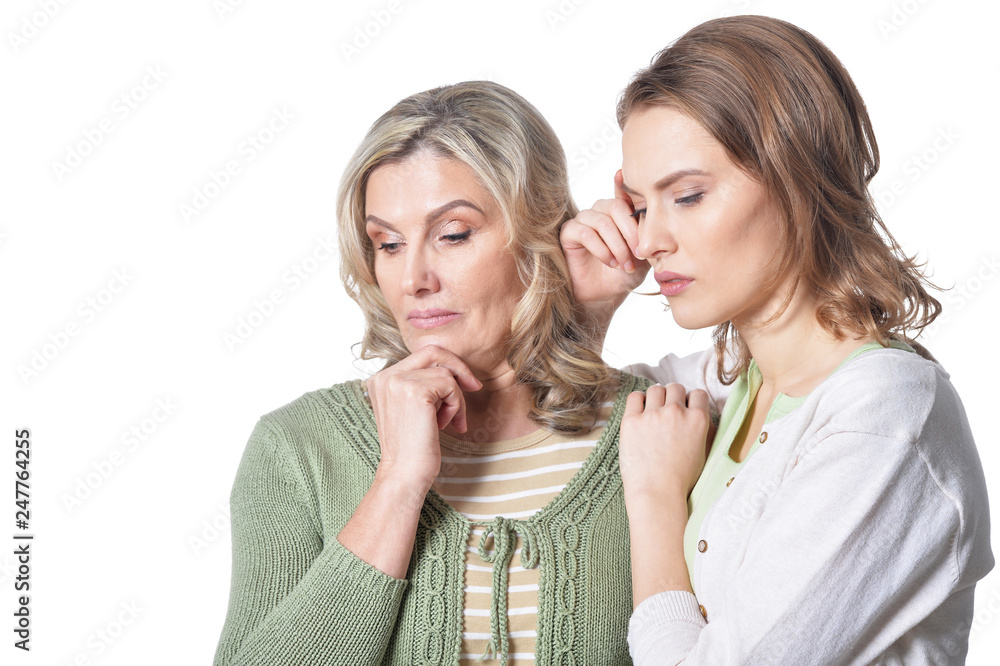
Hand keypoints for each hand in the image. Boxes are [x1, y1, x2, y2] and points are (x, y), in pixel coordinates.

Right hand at [366, 345, 481, 490]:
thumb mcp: (412, 408)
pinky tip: (445, 425)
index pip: (420, 355)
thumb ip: (421, 385)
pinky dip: (456, 405)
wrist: (404, 474)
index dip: (446, 365)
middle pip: (432, 352)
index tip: (464, 384)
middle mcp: (385, 376)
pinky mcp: (415, 391)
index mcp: (381, 379)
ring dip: (455, 398)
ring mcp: (398, 381)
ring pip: (445, 372)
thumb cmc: (412, 447)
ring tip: (446, 422)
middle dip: (458, 368)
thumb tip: (453, 367)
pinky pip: (450, 385)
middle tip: (473, 387)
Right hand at [560, 170, 650, 327]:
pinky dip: (601, 250)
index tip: (632, 187)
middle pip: (615, 206)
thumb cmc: (626, 273)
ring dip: (617, 245)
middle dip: (631, 231)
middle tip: (639, 253)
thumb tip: (652, 213)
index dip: (626, 188)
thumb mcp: (644, 252)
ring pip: (602, 222)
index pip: (624, 193)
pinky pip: (585, 233)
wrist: (606, 295)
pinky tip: (610, 263)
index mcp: (619, 211)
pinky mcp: (569, 233)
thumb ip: (647, 232)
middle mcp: (600, 211)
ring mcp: (583, 220)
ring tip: (625, 264)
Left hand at [619, 384, 710, 502]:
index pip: (698, 394)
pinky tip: (639, 411)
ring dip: (656, 397)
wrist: (657, 494)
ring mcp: (652, 415)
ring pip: (656, 389)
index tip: (685, 409)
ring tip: (653, 412)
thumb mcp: (704, 453)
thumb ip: (705, 430)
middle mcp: (676, 412)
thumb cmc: (682, 480)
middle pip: (676, 388)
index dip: (691, 401)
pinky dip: (638, 400)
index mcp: (698, 419)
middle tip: (668, 411)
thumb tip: (701, 414)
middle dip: (673, 397)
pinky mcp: (631, 421)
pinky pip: (635, 397)